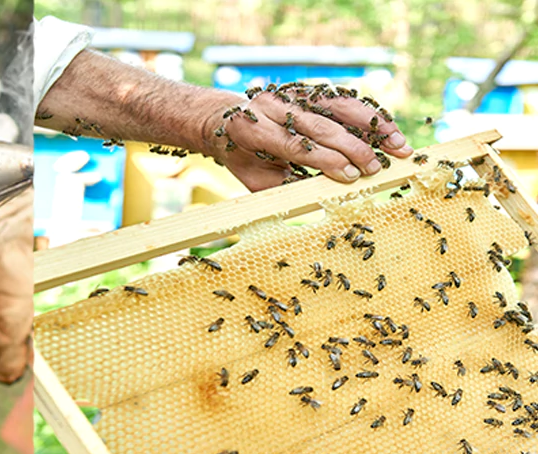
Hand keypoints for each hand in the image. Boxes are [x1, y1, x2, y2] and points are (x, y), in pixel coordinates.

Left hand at [200, 86, 413, 191]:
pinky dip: (368, 115)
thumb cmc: (244, 158)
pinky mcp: (308, 89)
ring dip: (372, 125)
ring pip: (338, 105)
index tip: (352, 176)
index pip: (296, 144)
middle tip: (375, 168)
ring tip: (398, 144)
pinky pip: (342, 100)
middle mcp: (273, 105)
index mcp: (253, 128)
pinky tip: (389, 130)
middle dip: (352, 147)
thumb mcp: (255, 179)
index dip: (326, 160)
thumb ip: (285, 186)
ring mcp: (292, 92)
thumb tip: (324, 195)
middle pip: (321, 125)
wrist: (224, 122)